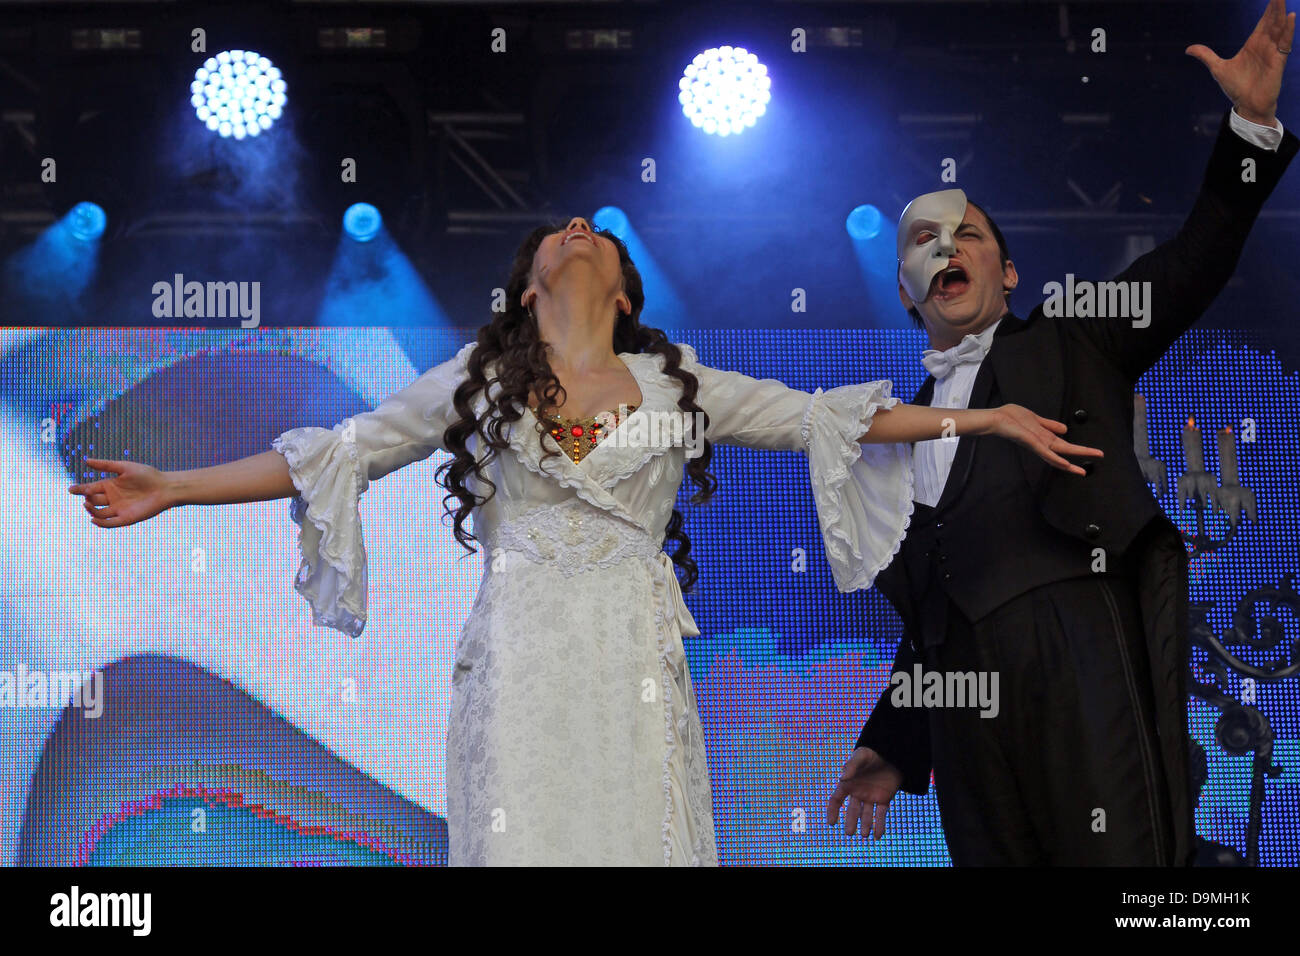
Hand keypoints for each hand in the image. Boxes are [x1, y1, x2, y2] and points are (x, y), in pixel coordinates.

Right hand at [67, 457, 173, 527]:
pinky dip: (101, 523)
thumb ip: (106, 465)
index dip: (80, 490)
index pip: (90, 489)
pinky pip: (110, 523)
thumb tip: (86, 460)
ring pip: (99, 513)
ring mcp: (119, 509)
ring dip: (92, 510)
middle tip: (86, 495)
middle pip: (93, 501)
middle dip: (86, 499)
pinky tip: (94, 519)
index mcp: (111, 485)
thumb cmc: (147, 475)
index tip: (71, 490)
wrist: (166, 487)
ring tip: (88, 504)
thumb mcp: (125, 467)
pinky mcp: (126, 518)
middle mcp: (113, 498)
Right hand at [826, 747, 903, 839]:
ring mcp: (871, 797)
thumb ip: (851, 766)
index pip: (836, 799)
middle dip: (850, 822)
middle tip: (850, 833)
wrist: (892, 753)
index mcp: (848, 783)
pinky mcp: (884, 799)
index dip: (832, 811)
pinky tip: (878, 835)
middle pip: (852, 811)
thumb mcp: (861, 756)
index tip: (831, 822)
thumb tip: (841, 778)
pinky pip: (881, 814)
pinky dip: (879, 825)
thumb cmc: (873, 753)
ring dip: (865, 825)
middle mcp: (858, 792)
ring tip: (864, 835)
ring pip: (866, 815)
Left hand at [987, 404, 1103, 474]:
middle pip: (1065, 451)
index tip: (1093, 453)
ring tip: (1084, 469)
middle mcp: (1042, 443)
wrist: (996, 419)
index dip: (1078, 451)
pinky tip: (1065, 464)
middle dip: (1083, 454)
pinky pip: (1045, 453)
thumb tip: (1065, 429)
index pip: (1064, 446)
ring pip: (1058, 455)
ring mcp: (1037, 444)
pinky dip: (1055, 459)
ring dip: (1071, 463)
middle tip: (1101, 455)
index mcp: (1044, 437)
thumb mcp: (1036, 419)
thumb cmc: (1012, 418)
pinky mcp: (1031, 443)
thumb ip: (1050, 425)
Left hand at [1186, 0, 1293, 126]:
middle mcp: (1265, 45)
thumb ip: (1206, 56)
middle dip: (1275, 6)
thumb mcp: (1218, 68)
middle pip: (1272, 21)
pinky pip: (1285, 42)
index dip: (1267, 9)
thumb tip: (1188, 49)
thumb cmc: (1236, 88)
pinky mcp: (1279, 61)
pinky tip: (1290, 17)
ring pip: (1280, 28)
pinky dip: (1288, 30)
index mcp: (1253, 45)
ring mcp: (1273, 52)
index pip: (1263, 22)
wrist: (1247, 105)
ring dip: (1281, 13)